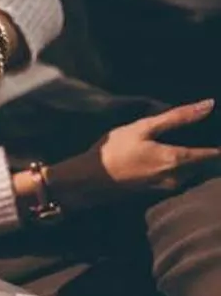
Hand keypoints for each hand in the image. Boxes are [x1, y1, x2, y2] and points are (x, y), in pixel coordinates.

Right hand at [50, 100, 219, 204]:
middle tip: (206, 134)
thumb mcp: (143, 128)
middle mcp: (178, 177)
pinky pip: (179, 178)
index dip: (220, 145)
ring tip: (185, 143)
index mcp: (178, 159)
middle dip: (208, 152)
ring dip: (195, 161)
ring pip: (193, 173)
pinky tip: (168, 156)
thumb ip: (178, 117)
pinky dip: (181, 167)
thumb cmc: (114, 151)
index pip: (214, 154)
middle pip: (206, 165)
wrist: (89, 180)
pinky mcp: (157, 191)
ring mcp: (167, 187)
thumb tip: (209, 105)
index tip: (220, 130)